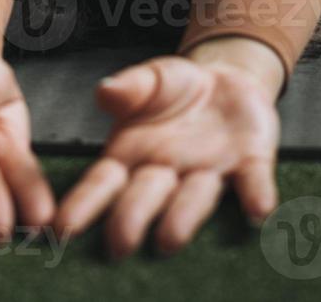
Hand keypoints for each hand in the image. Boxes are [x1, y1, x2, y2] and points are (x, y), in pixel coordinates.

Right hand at [54, 46, 281, 258]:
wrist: (228, 79)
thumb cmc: (177, 88)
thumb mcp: (151, 78)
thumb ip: (130, 86)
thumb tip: (106, 91)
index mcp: (133, 155)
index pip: (104, 184)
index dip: (84, 205)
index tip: (62, 229)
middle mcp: (169, 174)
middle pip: (146, 198)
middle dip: (133, 219)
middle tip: (121, 243)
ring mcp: (210, 172)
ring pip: (195, 198)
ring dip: (185, 217)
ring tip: (170, 238)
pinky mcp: (251, 163)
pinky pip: (252, 181)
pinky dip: (256, 195)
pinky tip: (258, 210)